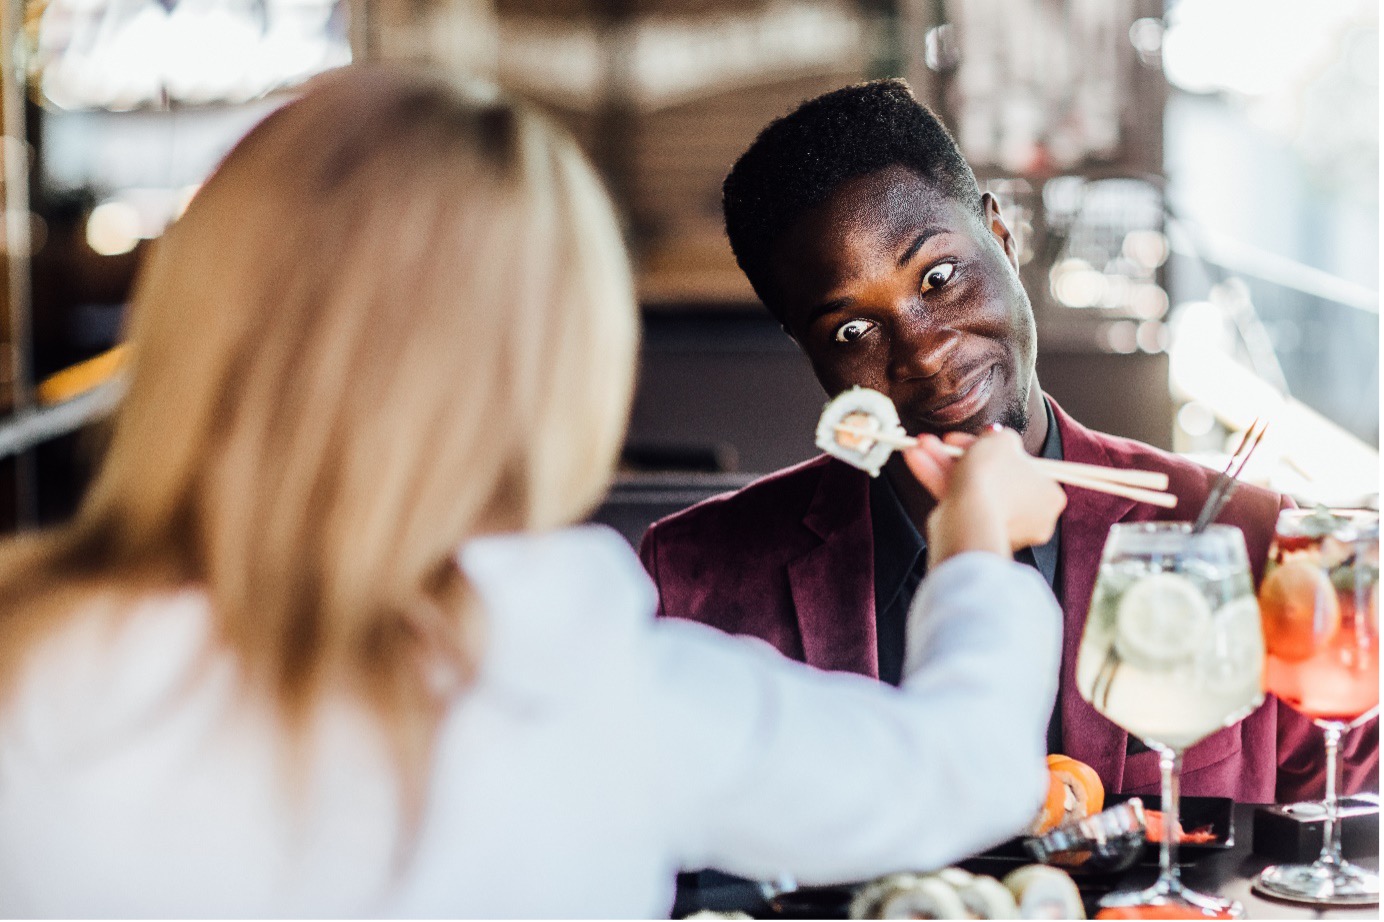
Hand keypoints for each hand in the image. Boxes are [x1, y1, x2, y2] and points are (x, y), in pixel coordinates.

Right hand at [903, 427, 1065, 562]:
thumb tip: (997, 439)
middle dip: (964, 455)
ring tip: (920, 447)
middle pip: (994, 476)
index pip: (1024, 466)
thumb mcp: (1002, 441)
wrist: (969, 519)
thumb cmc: (993, 479)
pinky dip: (939, 482)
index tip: (975, 436)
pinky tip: (918, 462)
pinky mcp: (976, 533)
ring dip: (944, 465)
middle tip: (946, 440)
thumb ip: (1002, 437)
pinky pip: (960, 503)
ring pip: (972, 489)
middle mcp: (1031, 515)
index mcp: (1050, 494)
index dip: (996, 448)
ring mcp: (1002, 527)